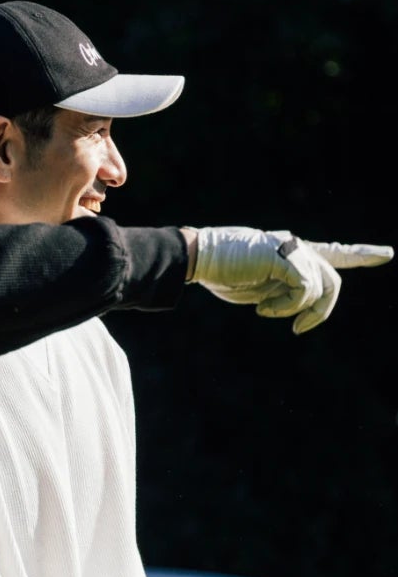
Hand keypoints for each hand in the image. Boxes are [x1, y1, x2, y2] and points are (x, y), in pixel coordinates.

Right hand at [190, 227, 391, 332]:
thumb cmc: (221, 272)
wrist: (199, 257)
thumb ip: (283, 288)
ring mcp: (292, 248)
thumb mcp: (259, 286)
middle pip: (333, 280)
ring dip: (294, 311)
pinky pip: (303, 289)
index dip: (361, 254)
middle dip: (322, 311)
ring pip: (319, 288)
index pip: (334, 252)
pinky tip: (262, 309)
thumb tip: (300, 300)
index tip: (387, 254)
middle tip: (299, 330)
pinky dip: (286, 307)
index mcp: (292, 252)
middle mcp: (298, 246)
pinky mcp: (284, 255)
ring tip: (265, 313)